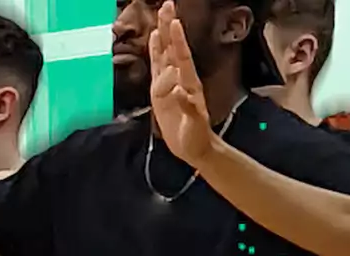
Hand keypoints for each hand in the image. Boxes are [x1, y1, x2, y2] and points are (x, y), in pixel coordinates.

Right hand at [148, 2, 216, 164]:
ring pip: (165, 55)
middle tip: (167, 5)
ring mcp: (170, 84)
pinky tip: (154, 40)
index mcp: (188, 85)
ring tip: (161, 16)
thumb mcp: (193, 125)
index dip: (177, 41)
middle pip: (173, 49)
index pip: (181, 58)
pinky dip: (155, 53)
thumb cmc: (195, 137)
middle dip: (169, 27)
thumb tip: (177, 88)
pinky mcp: (160, 92)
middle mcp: (179, 79)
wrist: (193, 146)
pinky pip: (156, 68)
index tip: (173, 23)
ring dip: (162, 36)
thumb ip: (186, 107)